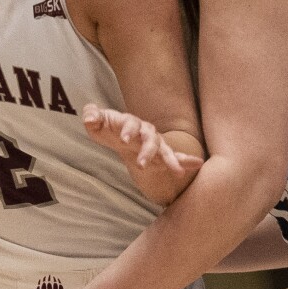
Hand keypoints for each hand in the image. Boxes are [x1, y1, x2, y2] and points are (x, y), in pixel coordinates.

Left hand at [82, 105, 201, 204]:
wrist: (121, 136)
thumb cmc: (109, 127)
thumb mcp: (98, 122)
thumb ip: (92, 116)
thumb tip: (89, 117)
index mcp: (131, 123)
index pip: (131, 125)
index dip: (128, 130)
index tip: (123, 138)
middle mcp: (146, 132)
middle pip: (150, 139)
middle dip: (147, 151)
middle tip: (141, 164)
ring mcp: (155, 143)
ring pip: (164, 150)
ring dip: (170, 160)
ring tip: (177, 172)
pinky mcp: (161, 155)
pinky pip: (176, 156)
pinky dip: (187, 160)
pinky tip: (198, 164)